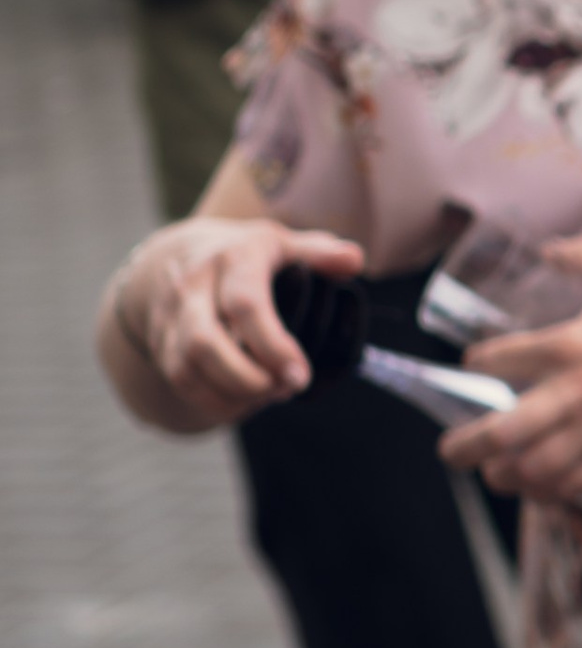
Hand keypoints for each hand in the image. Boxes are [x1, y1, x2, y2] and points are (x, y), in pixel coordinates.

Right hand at [108, 216, 362, 422]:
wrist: (180, 254)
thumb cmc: (247, 255)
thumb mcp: (283, 243)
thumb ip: (320, 253)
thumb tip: (354, 260)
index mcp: (233, 258)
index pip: (245, 306)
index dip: (273, 347)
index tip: (300, 376)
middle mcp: (193, 285)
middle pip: (204, 343)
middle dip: (247, 380)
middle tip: (286, 389)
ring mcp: (171, 315)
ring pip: (186, 368)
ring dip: (231, 394)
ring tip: (270, 395)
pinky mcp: (160, 341)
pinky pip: (180, 382)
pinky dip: (214, 401)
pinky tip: (245, 403)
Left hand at [441, 235, 581, 498]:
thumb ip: (578, 257)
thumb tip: (546, 249)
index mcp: (571, 343)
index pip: (498, 359)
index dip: (477, 363)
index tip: (474, 364)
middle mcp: (578, 390)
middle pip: (502, 431)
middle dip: (465, 446)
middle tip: (450, 451)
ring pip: (533, 468)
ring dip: (504, 475)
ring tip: (494, 473)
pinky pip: (575, 484)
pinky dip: (548, 491)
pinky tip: (537, 487)